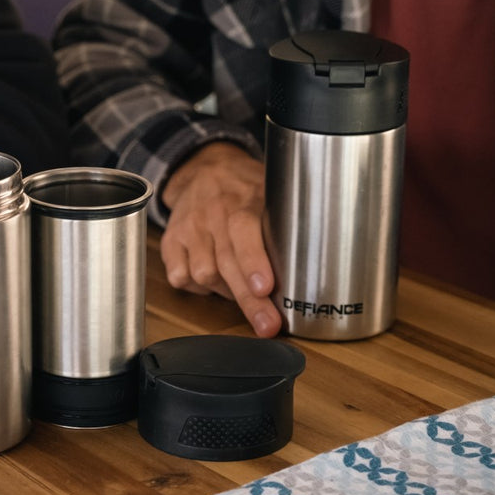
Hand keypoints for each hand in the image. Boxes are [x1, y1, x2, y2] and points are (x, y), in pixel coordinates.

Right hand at [160, 142, 281, 336]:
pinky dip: (199, 288)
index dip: (253, 261)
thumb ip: (289, 219)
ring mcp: (189, 229)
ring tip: (244, 291)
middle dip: (249, 300)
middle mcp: (212, 214)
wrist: (204, 170)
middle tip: (267, 324)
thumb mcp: (272, 191)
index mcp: (243, 200)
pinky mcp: (171, 242)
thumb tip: (322, 259)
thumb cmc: (245, 187)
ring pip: (203, 275)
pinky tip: (214, 282)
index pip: (244, 229)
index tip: (265, 287)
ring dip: (227, 292)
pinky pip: (181, 278)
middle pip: (227, 263)